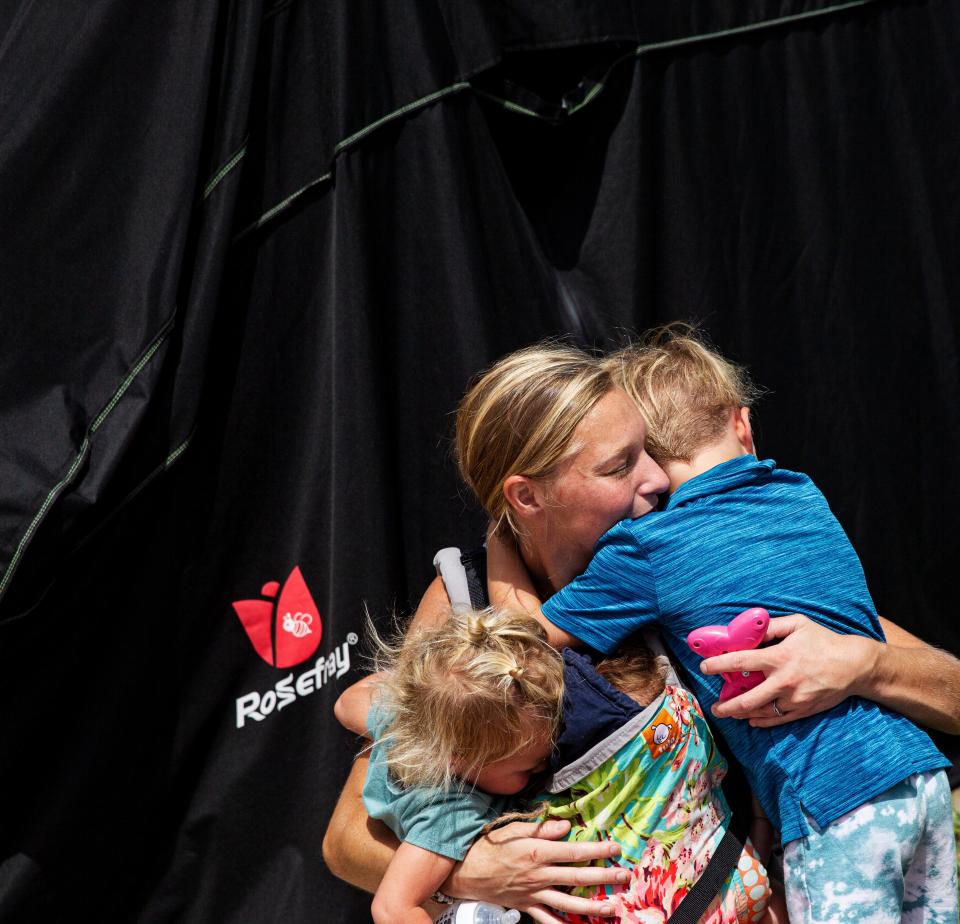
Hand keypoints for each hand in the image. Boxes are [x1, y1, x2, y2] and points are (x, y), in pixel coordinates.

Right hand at [446, 818, 626, 922]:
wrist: (466, 871)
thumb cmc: (490, 846)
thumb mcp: (514, 829)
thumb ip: (542, 828)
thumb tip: (567, 825)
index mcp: (538, 852)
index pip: (574, 851)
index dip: (597, 850)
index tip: (615, 848)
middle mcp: (539, 875)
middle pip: (578, 877)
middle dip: (604, 878)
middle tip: (624, 876)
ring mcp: (534, 893)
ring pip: (568, 902)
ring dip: (592, 906)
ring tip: (612, 908)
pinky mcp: (527, 906)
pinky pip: (547, 919)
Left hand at [700, 614, 876, 726]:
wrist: (855, 666)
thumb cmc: (824, 641)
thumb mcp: (797, 625)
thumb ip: (771, 626)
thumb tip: (748, 629)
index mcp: (779, 657)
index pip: (741, 662)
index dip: (719, 665)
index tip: (704, 667)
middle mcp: (783, 681)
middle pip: (746, 698)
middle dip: (726, 705)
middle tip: (713, 706)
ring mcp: (793, 700)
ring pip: (760, 712)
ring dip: (740, 714)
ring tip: (727, 712)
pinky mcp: (802, 711)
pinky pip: (776, 719)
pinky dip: (761, 720)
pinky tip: (750, 719)